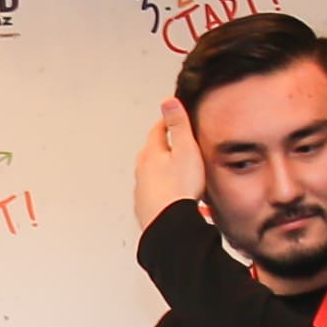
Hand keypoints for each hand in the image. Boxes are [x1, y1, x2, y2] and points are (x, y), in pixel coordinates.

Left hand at [133, 99, 200, 235]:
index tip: (173, 119)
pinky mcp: (146, 208)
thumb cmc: (179, 189)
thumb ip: (178, 125)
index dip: (168, 123)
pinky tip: (174, 196)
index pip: (157, 131)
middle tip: (175, 143)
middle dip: (164, 147)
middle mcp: (142, 171)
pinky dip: (164, 190)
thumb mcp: (185, 149)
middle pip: (152, 152)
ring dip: (163, 170)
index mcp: (151, 154)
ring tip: (177, 171)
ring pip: (152, 174)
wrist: (169, 225)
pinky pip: (155, 193)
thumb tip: (169, 102)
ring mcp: (142, 191)